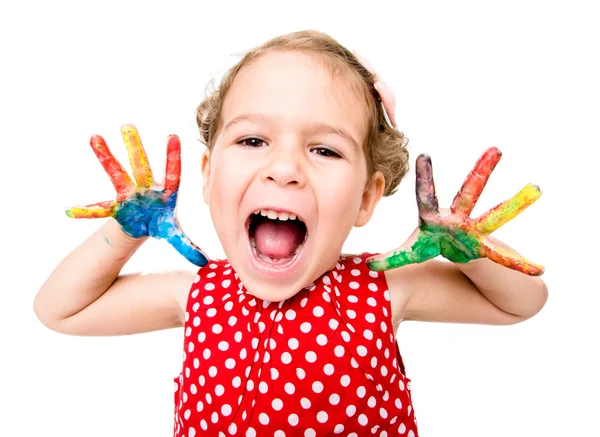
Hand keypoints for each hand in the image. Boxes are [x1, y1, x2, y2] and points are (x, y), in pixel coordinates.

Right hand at [66, 124, 208, 266]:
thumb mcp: (173, 233)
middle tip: (128, 125)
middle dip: (135, 147)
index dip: (172, 157)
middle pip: (140, 166)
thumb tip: (203, 261)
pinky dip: (87, 213)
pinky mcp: (115, 206)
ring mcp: (127, 194)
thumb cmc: (161, 221)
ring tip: (94, 137)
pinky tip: (71, 213)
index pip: (171, 173)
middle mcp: (145, 188)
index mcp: (164, 193)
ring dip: (105, 156)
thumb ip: (186, 245)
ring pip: (116, 173)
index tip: (172, 136)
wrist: (144, 225)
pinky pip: (99, 210)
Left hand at [367, 147, 543, 275]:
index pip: (429, 195)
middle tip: (496, 149)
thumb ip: (392, 258)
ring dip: (517, 203)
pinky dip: (519, 267)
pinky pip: (504, 261)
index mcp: (437, 218)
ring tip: (537, 189)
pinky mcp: (487, 251)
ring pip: (497, 214)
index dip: (427, 177)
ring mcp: (477, 233)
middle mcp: (460, 219)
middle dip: (482, 171)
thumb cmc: (435, 247)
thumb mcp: (413, 252)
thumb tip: (367, 264)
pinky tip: (538, 269)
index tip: (426, 155)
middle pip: (470, 192)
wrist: (458, 259)